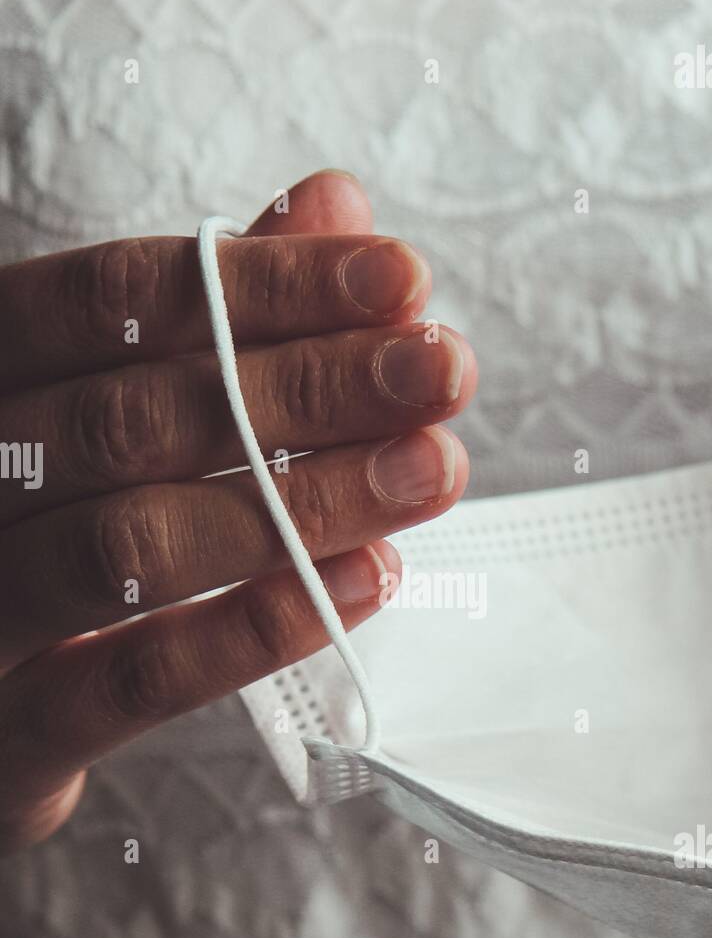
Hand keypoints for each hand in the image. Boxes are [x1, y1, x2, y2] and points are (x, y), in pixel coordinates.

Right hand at [0, 170, 475, 852]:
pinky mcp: (10, 736)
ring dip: (298, 501)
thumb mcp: (108, 401)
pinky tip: (369, 578)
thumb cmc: (41, 529)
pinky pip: (131, 680)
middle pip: (131, 416)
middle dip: (308, 387)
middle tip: (442, 370)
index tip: (402, 278)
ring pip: (128, 541)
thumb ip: (211, 310)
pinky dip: (254, 627)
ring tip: (429, 467)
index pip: (111, 301)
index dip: (265, 284)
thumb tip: (331, 202)